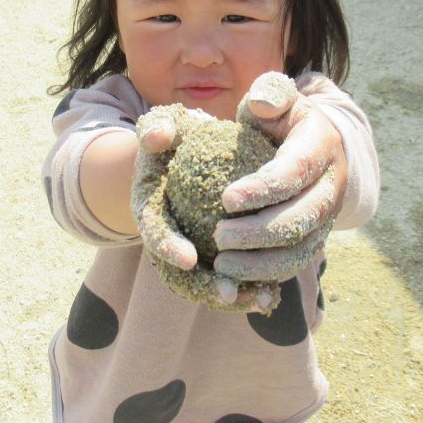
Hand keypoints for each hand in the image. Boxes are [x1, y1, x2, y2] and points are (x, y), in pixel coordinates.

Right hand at [131, 104, 278, 312]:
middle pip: (178, 273)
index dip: (167, 246)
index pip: (153, 230)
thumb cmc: (179, 136)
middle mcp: (166, 237)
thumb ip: (158, 126)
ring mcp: (190, 250)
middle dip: (202, 286)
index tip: (188, 258)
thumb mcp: (165, 125)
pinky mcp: (214, 256)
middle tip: (230, 292)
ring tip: (262, 298)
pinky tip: (273, 294)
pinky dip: (249, 288)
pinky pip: (230, 278)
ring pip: (206, 283)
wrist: (188, 153)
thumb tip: (157, 137)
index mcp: (149, 208)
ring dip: (233, 294)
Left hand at [212, 72, 344, 282]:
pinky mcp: (317, 236)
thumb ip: (269, 93)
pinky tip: (234, 275)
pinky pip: (296, 263)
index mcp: (321, 146)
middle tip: (218, 236)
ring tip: (222, 263)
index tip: (226, 198)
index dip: (263, 188)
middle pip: (302, 217)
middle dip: (260, 232)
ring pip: (302, 248)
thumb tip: (260, 102)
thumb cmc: (280, 118)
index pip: (295, 171)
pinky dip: (267, 274)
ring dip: (262, 262)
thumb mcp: (276, 97)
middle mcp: (332, 185)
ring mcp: (328, 215)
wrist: (310, 144)